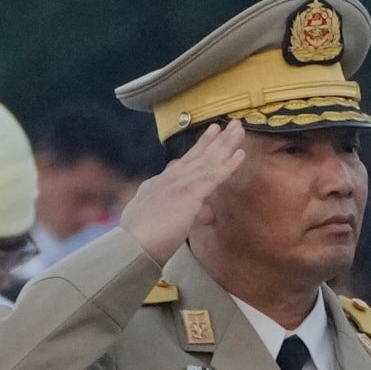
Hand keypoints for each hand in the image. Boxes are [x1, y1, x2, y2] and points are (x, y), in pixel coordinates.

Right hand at [111, 120, 251, 269]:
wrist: (131, 245)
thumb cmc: (140, 240)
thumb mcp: (155, 221)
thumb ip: (179, 214)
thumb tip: (200, 213)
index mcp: (158, 185)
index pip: (182, 164)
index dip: (198, 150)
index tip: (210, 137)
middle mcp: (169, 179)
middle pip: (196, 155)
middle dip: (214, 139)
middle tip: (229, 125)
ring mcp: (178, 184)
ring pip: (207, 160)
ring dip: (225, 144)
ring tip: (239, 129)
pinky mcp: (188, 194)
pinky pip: (213, 176)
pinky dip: (227, 165)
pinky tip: (240, 155)